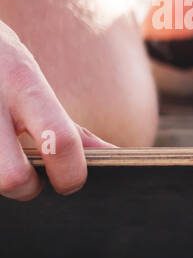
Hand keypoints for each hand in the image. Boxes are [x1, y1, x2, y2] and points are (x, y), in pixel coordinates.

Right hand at [0, 20, 113, 200]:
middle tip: (26, 178)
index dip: (71, 175)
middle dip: (24, 188)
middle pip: (13, 177)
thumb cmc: (1, 69)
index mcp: (26, 86)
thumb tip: (115, 157)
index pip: (61, 143)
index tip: (68, 181)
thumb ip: (70, 128)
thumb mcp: (35, 87)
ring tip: (1, 158)